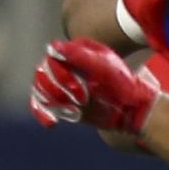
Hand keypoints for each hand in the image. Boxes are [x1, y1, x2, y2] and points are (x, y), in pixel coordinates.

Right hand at [30, 39, 161, 134]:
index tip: (77, 87)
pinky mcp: (59, 103)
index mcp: (75, 52)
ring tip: (76, 110)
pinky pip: (39, 106)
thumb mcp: (104, 66)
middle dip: (59, 90)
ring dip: (55, 102)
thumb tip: (52, 46)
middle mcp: (64, 65)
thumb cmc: (121, 85)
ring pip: (40, 90)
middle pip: (43, 75)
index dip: (60, 74)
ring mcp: (60, 85)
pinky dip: (42, 114)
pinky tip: (52, 122)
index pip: (52, 58)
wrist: (129, 110)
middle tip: (83, 99)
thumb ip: (78, 55)